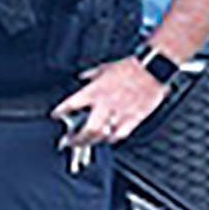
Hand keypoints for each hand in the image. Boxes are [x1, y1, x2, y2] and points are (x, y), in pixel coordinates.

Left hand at [54, 56, 169, 146]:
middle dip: (76, 140)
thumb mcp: (104, 68)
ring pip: (103, 136)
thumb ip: (91, 75)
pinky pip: (120, 134)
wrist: (153, 68)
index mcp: (94, 91)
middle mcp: (105, 105)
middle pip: (87, 130)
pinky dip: (112, 138)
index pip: (71, 104)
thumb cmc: (130, 67)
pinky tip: (108, 138)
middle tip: (69, 142)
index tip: (55, 115)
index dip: (60, 112)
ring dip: (93, 141)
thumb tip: (83, 77)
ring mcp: (120, 114)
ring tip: (87, 142)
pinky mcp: (134, 118)